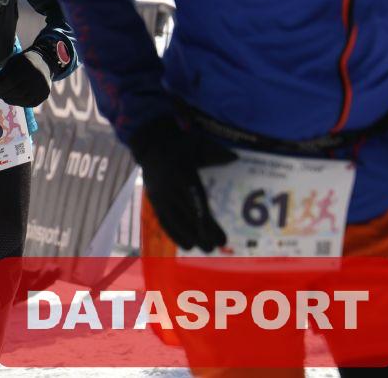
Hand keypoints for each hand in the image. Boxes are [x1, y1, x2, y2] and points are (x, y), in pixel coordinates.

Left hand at [0, 48, 51, 106]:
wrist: (44, 62)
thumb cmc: (24, 62)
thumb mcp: (13, 62)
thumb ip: (4, 72)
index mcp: (29, 67)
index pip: (12, 81)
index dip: (1, 87)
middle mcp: (38, 78)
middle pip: (18, 92)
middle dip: (5, 95)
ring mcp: (43, 87)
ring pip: (24, 100)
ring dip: (11, 101)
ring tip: (5, 97)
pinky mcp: (45, 94)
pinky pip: (30, 103)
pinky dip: (20, 103)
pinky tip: (14, 100)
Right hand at [130, 116, 237, 252]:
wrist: (151, 140)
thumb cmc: (180, 142)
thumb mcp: (199, 144)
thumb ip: (216, 153)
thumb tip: (236, 158)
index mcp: (184, 176)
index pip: (198, 206)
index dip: (209, 225)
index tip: (221, 238)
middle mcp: (170, 188)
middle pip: (187, 217)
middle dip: (200, 235)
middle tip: (213, 248)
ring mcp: (160, 194)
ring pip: (173, 220)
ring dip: (185, 236)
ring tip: (196, 248)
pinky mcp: (153, 197)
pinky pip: (162, 218)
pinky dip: (171, 231)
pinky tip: (180, 241)